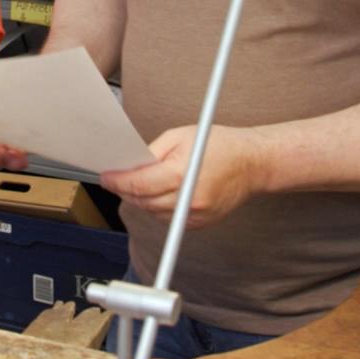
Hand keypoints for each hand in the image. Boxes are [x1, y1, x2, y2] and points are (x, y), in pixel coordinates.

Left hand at [99, 125, 264, 229]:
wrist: (253, 164)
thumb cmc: (220, 145)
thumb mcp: (180, 136)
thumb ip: (152, 153)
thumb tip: (130, 165)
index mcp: (181, 174)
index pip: (138, 184)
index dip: (117, 181)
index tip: (106, 177)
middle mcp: (188, 199)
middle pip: (142, 202)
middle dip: (126, 191)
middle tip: (117, 179)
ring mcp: (195, 214)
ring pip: (153, 213)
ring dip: (141, 200)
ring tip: (140, 184)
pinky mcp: (200, 222)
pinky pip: (168, 219)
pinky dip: (159, 207)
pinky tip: (161, 193)